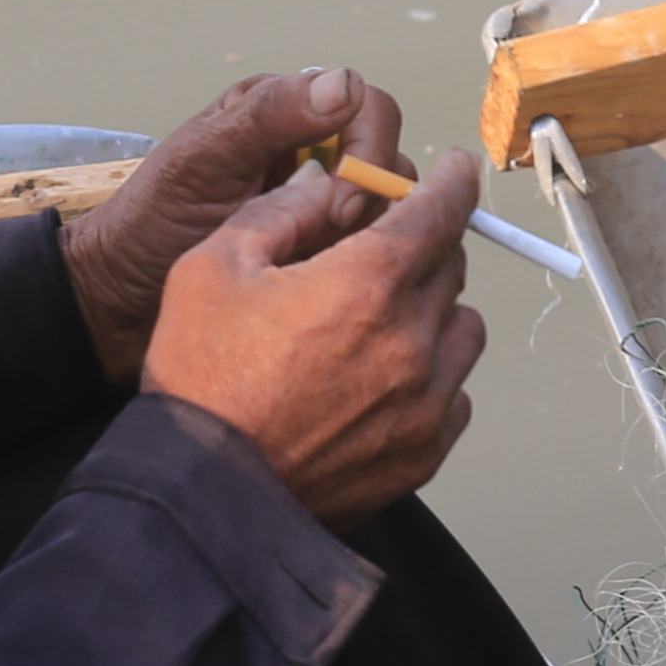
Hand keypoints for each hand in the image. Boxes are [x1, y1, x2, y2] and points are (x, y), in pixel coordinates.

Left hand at [63, 69, 410, 383]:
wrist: (121, 300)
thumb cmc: (149, 223)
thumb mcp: (202, 161)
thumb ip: (269, 117)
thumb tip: (344, 84)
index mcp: (281, 113)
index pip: (365, 105)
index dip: (369, 147)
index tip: (343, 198)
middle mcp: (310, 153)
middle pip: (387, 154)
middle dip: (374, 194)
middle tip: (338, 234)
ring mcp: (319, 206)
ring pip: (389, 205)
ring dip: (373, 232)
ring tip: (331, 265)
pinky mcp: (322, 253)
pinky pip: (372, 249)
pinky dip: (365, 264)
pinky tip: (334, 285)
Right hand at [140, 148, 485, 528]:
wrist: (206, 495)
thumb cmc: (202, 382)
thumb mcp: (212, 268)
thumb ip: (278, 213)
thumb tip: (323, 185)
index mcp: (366, 284)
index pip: (439, 212)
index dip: (452, 182)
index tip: (457, 170)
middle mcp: (411, 340)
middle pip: (451, 268)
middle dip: (423, 249)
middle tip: (381, 257)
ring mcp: (424, 402)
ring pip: (462, 331)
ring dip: (433, 315)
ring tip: (379, 326)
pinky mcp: (423, 452)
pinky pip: (454, 395)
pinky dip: (431, 378)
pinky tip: (381, 383)